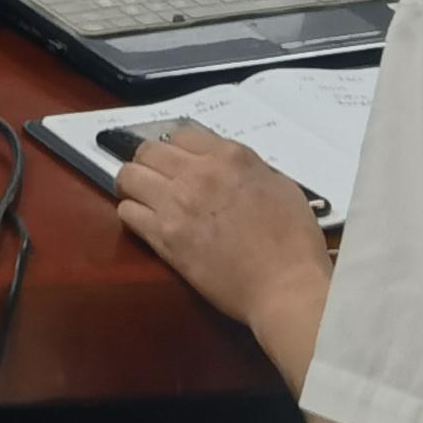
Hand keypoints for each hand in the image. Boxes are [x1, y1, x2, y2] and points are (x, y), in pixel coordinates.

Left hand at [115, 127, 330, 323]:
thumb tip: (230, 171)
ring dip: (132, 184)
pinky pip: (128, 213)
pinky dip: (131, 213)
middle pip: (148, 150)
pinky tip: (143, 221)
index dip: (178, 149)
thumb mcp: (281, 186)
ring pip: (128, 176)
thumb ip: (250, 170)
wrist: (284, 286)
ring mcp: (176, 203)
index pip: (182, 135)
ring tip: (139, 196)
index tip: (178, 162)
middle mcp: (197, 172)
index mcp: (229, 156)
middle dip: (148, 161)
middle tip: (153, 177)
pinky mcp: (164, 236)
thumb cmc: (294, 241)